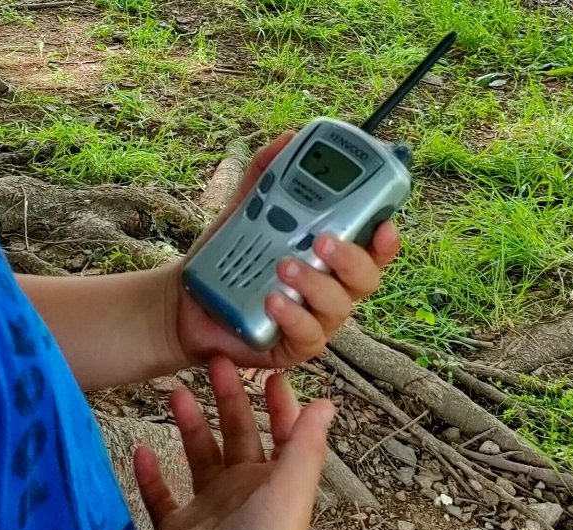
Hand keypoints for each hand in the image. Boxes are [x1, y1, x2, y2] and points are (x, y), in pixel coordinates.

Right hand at [133, 357, 332, 529]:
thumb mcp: (289, 496)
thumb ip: (305, 447)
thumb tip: (328, 402)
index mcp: (279, 489)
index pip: (284, 437)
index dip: (280, 405)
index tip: (268, 371)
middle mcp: (246, 497)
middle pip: (238, 438)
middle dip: (229, 401)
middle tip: (212, 361)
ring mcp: (210, 515)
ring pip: (199, 459)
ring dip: (189, 427)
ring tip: (171, 392)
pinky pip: (161, 496)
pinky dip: (150, 474)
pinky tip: (139, 448)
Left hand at [169, 134, 399, 369]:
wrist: (188, 302)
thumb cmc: (229, 258)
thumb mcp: (246, 209)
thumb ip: (268, 175)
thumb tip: (289, 139)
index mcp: (332, 257)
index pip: (372, 247)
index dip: (385, 237)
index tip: (384, 222)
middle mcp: (332, 289)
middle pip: (365, 278)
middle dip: (350, 257)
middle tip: (322, 239)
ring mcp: (317, 321)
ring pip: (337, 306)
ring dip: (315, 284)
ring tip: (284, 266)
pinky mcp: (295, 347)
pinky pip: (307, 335)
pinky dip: (293, 316)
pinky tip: (273, 300)